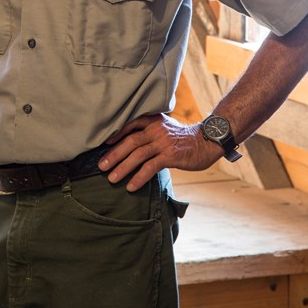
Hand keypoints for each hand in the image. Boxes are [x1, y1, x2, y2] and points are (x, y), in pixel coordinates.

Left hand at [97, 113, 220, 190]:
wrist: (207, 141)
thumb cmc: (183, 138)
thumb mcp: (165, 127)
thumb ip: (150, 131)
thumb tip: (130, 143)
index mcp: (153, 120)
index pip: (130, 124)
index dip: (116, 134)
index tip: (103, 144)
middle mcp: (156, 129)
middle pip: (130, 141)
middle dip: (114, 154)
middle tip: (101, 166)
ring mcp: (163, 142)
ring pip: (138, 154)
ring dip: (123, 167)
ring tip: (111, 178)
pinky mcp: (170, 156)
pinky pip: (151, 167)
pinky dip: (139, 177)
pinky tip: (131, 186)